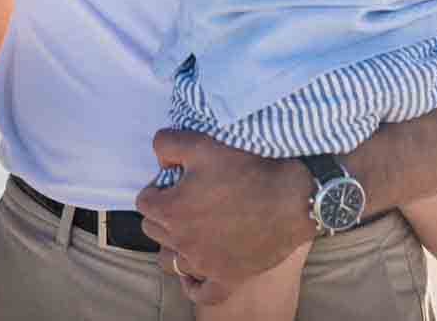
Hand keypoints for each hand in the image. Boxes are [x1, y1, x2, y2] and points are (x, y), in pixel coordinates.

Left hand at [135, 128, 316, 304]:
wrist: (292, 199)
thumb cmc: (247, 168)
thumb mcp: (201, 142)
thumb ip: (167, 144)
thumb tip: (159, 158)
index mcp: (171, 210)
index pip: (144, 202)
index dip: (157, 188)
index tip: (176, 181)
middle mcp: (182, 241)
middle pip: (153, 230)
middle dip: (163, 213)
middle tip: (186, 200)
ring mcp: (204, 264)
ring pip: (171, 262)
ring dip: (174, 246)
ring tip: (189, 231)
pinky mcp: (228, 278)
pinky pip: (201, 293)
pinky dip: (194, 286)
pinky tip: (196, 273)